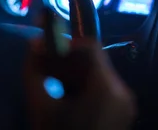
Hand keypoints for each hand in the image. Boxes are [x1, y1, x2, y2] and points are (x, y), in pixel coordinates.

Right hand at [24, 12, 135, 129]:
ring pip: (95, 75)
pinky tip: (60, 95)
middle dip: (65, 58)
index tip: (43, 45)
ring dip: (70, 72)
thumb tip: (33, 44)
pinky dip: (80, 87)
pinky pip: (100, 90)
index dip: (64, 41)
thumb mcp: (41, 106)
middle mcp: (122, 92)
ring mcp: (124, 106)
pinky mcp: (120, 116)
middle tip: (40, 61)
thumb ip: (34, 70)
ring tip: (47, 79)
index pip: (89, 46)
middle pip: (93, 61)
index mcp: (107, 88)